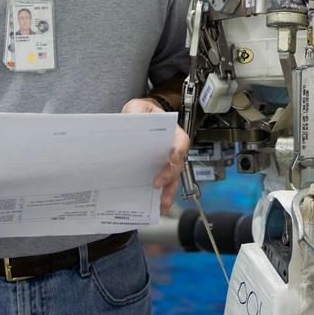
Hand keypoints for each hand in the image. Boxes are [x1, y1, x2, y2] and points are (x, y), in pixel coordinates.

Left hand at [122, 95, 189, 215]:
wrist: (137, 120)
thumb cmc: (141, 113)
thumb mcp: (138, 108)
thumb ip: (136, 113)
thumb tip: (133, 122)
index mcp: (172, 133)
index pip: (181, 142)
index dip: (178, 151)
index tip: (171, 158)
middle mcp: (173, 150)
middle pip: (177, 165)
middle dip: (170, 177)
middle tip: (157, 185)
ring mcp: (166, 163)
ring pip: (173, 179)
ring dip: (169, 192)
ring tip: (162, 205)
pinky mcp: (157, 172)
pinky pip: (163, 185)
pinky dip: (161, 196)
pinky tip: (155, 206)